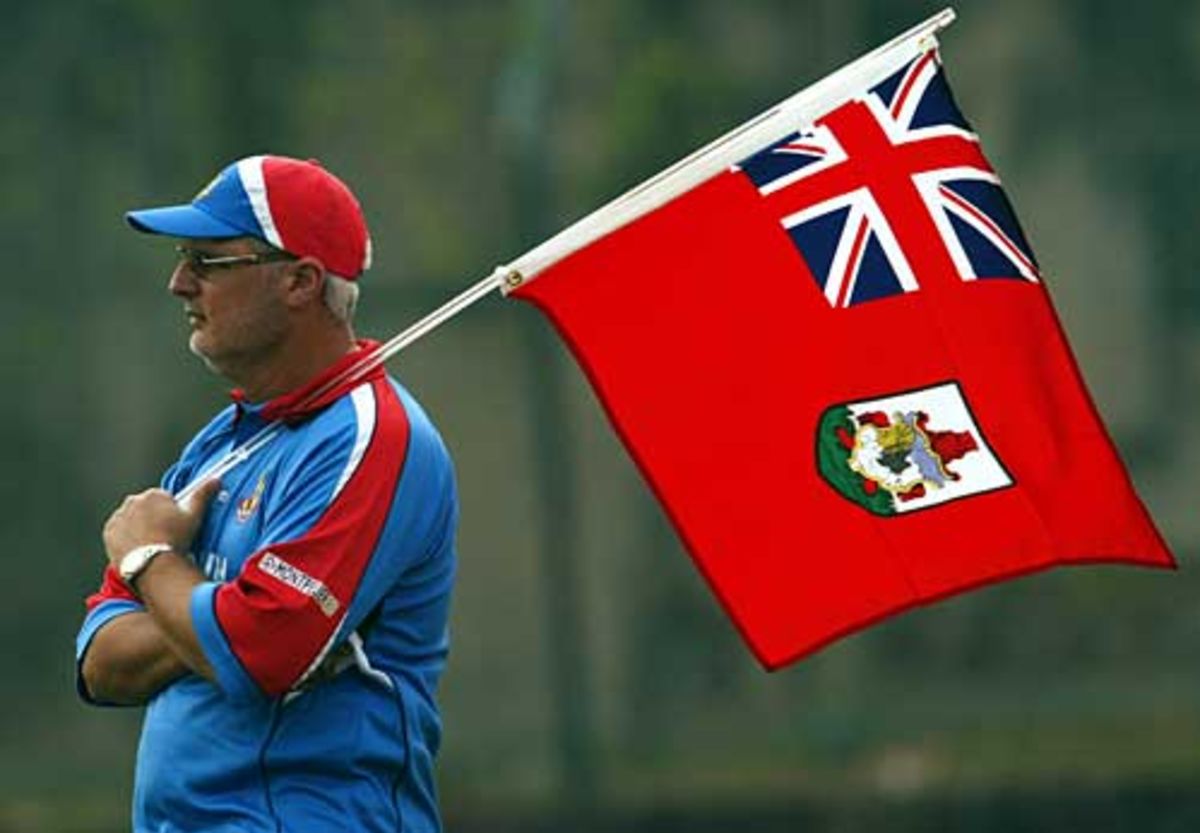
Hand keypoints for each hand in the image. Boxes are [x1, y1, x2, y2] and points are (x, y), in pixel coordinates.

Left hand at [103, 478, 221, 566]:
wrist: (153, 565)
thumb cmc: (175, 540)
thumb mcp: (194, 516)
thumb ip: (203, 494)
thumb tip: (216, 479)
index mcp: (152, 495)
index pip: (162, 499)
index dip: (171, 514)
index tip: (174, 527)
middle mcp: (132, 502)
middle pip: (145, 509)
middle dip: (153, 519)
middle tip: (164, 537)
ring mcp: (118, 518)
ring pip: (131, 520)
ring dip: (138, 528)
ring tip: (151, 546)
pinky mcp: (109, 533)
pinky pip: (118, 533)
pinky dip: (125, 538)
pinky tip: (138, 549)